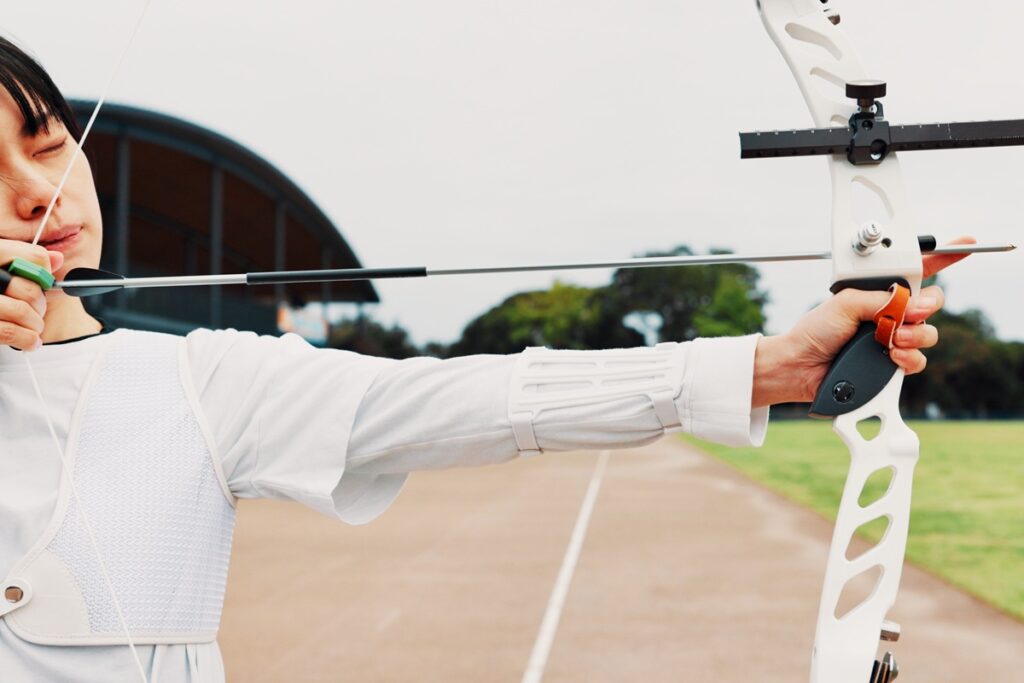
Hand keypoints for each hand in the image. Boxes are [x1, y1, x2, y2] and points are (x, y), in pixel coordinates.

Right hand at [0, 239, 62, 350]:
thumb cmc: (0, 291)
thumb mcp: (7, 271)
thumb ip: (29, 261)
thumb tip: (57, 258)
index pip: (36, 258)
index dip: (46, 275)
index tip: (43, 284)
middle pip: (31, 289)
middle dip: (40, 305)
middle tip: (36, 310)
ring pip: (21, 311)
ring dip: (35, 324)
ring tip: (32, 326)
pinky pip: (10, 332)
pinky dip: (28, 339)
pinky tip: (30, 340)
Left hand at [751, 236, 974, 406]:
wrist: (801, 365)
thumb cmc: (815, 330)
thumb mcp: (845, 302)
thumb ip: (880, 298)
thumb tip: (908, 305)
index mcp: (878, 291)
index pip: (916, 271)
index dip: (941, 259)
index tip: (965, 245)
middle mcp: (890, 314)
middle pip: (931, 303)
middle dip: (928, 305)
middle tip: (910, 312)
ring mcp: (893, 340)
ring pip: (928, 334)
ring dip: (915, 335)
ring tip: (892, 339)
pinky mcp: (892, 365)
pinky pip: (918, 360)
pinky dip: (909, 358)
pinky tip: (892, 356)